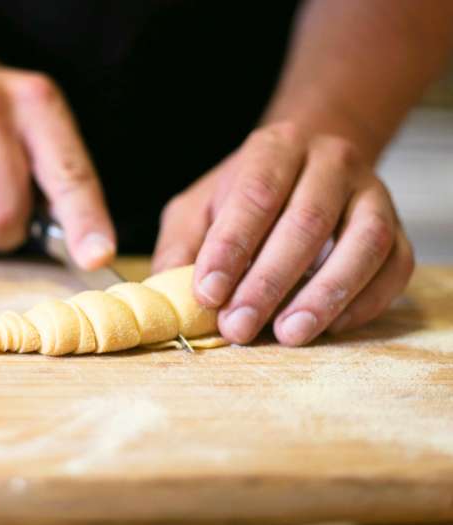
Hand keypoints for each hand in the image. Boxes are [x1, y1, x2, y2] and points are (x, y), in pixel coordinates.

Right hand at [0, 57, 115, 268]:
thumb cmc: (1, 122)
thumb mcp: (42, 133)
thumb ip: (64, 185)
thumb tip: (87, 251)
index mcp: (39, 104)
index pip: (69, 175)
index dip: (85, 223)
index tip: (96, 258)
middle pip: (3, 212)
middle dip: (6, 231)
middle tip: (2, 210)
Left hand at [153, 122, 413, 345]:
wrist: (309, 167)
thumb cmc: (245, 194)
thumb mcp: (200, 207)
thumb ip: (182, 246)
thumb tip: (167, 294)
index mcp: (275, 148)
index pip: (255, 194)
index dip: (231, 247)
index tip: (208, 294)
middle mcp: (330, 163)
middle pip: (307, 221)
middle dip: (269, 281)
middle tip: (238, 327)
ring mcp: (372, 194)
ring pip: (362, 242)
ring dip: (325, 295)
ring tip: (288, 334)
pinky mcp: (398, 229)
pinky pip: (394, 266)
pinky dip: (365, 301)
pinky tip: (329, 327)